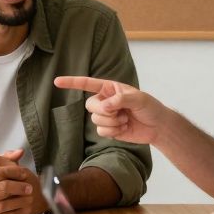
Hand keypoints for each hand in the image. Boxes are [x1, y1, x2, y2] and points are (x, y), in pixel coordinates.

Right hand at [53, 76, 171, 145]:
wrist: (157, 126)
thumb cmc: (149, 107)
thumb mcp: (138, 98)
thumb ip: (120, 100)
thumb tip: (105, 106)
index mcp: (110, 88)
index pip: (87, 83)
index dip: (72, 82)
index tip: (56, 81)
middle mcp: (105, 101)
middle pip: (90, 105)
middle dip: (104, 111)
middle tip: (120, 112)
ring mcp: (106, 115)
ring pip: (95, 120)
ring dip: (112, 122)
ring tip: (126, 120)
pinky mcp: (109, 129)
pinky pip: (101, 131)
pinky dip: (113, 131)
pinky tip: (124, 128)